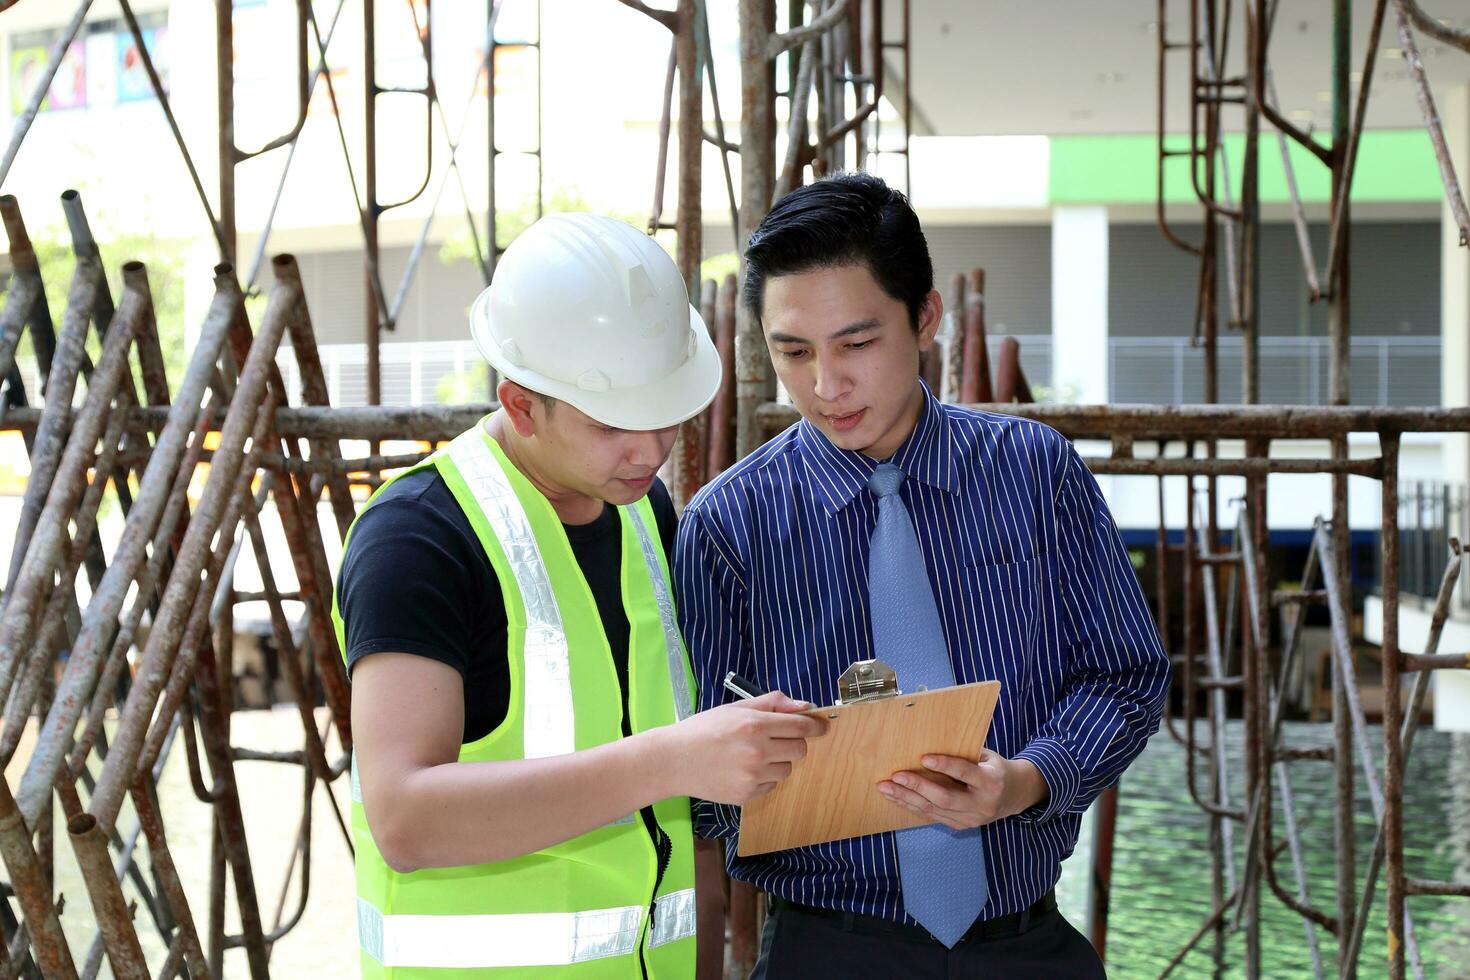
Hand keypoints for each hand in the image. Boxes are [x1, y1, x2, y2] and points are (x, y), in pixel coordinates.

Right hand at [659, 692, 827, 804]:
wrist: (673, 760)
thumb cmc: (703, 730)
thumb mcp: (735, 708)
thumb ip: (771, 703)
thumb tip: (803, 705)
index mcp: (754, 725)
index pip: (800, 726)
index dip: (816, 726)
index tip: (823, 727)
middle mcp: (757, 751)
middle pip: (799, 749)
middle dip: (793, 743)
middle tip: (775, 739)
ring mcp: (752, 776)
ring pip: (787, 769)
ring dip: (778, 761)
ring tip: (753, 755)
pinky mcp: (746, 794)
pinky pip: (771, 785)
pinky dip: (764, 777)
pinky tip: (742, 769)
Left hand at [876, 750, 1047, 830]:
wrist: (1014, 796)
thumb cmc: (995, 768)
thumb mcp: (988, 757)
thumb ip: (965, 754)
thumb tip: (931, 741)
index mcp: (992, 782)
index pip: (965, 773)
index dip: (945, 765)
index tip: (923, 758)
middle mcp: (982, 804)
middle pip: (945, 798)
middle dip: (917, 787)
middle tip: (895, 776)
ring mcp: (971, 819)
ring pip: (934, 810)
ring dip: (907, 799)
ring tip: (886, 788)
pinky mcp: (961, 826)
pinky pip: (933, 816)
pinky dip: (913, 806)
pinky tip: (898, 798)